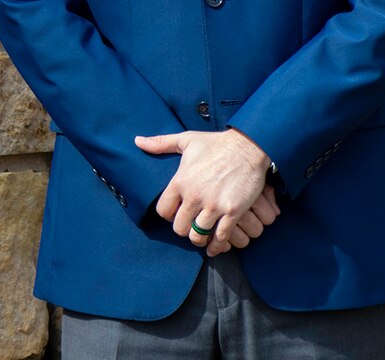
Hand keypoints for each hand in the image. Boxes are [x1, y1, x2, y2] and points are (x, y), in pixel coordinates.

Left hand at [135, 128, 276, 255]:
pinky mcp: (232, 212)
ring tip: (202, 235)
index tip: (175, 213)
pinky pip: (220, 238)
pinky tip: (216, 245)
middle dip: (184, 229)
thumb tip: (138, 141)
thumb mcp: (186, 140)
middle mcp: (194, 195)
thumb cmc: (215, 144)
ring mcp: (213, 205)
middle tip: (190, 226)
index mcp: (181, 181)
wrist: (247, 147)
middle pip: (180, 228)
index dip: (168, 215)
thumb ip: (160, 143)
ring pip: (198, 236)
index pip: (164, 211)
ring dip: (200, 238)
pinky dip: (217, 245)